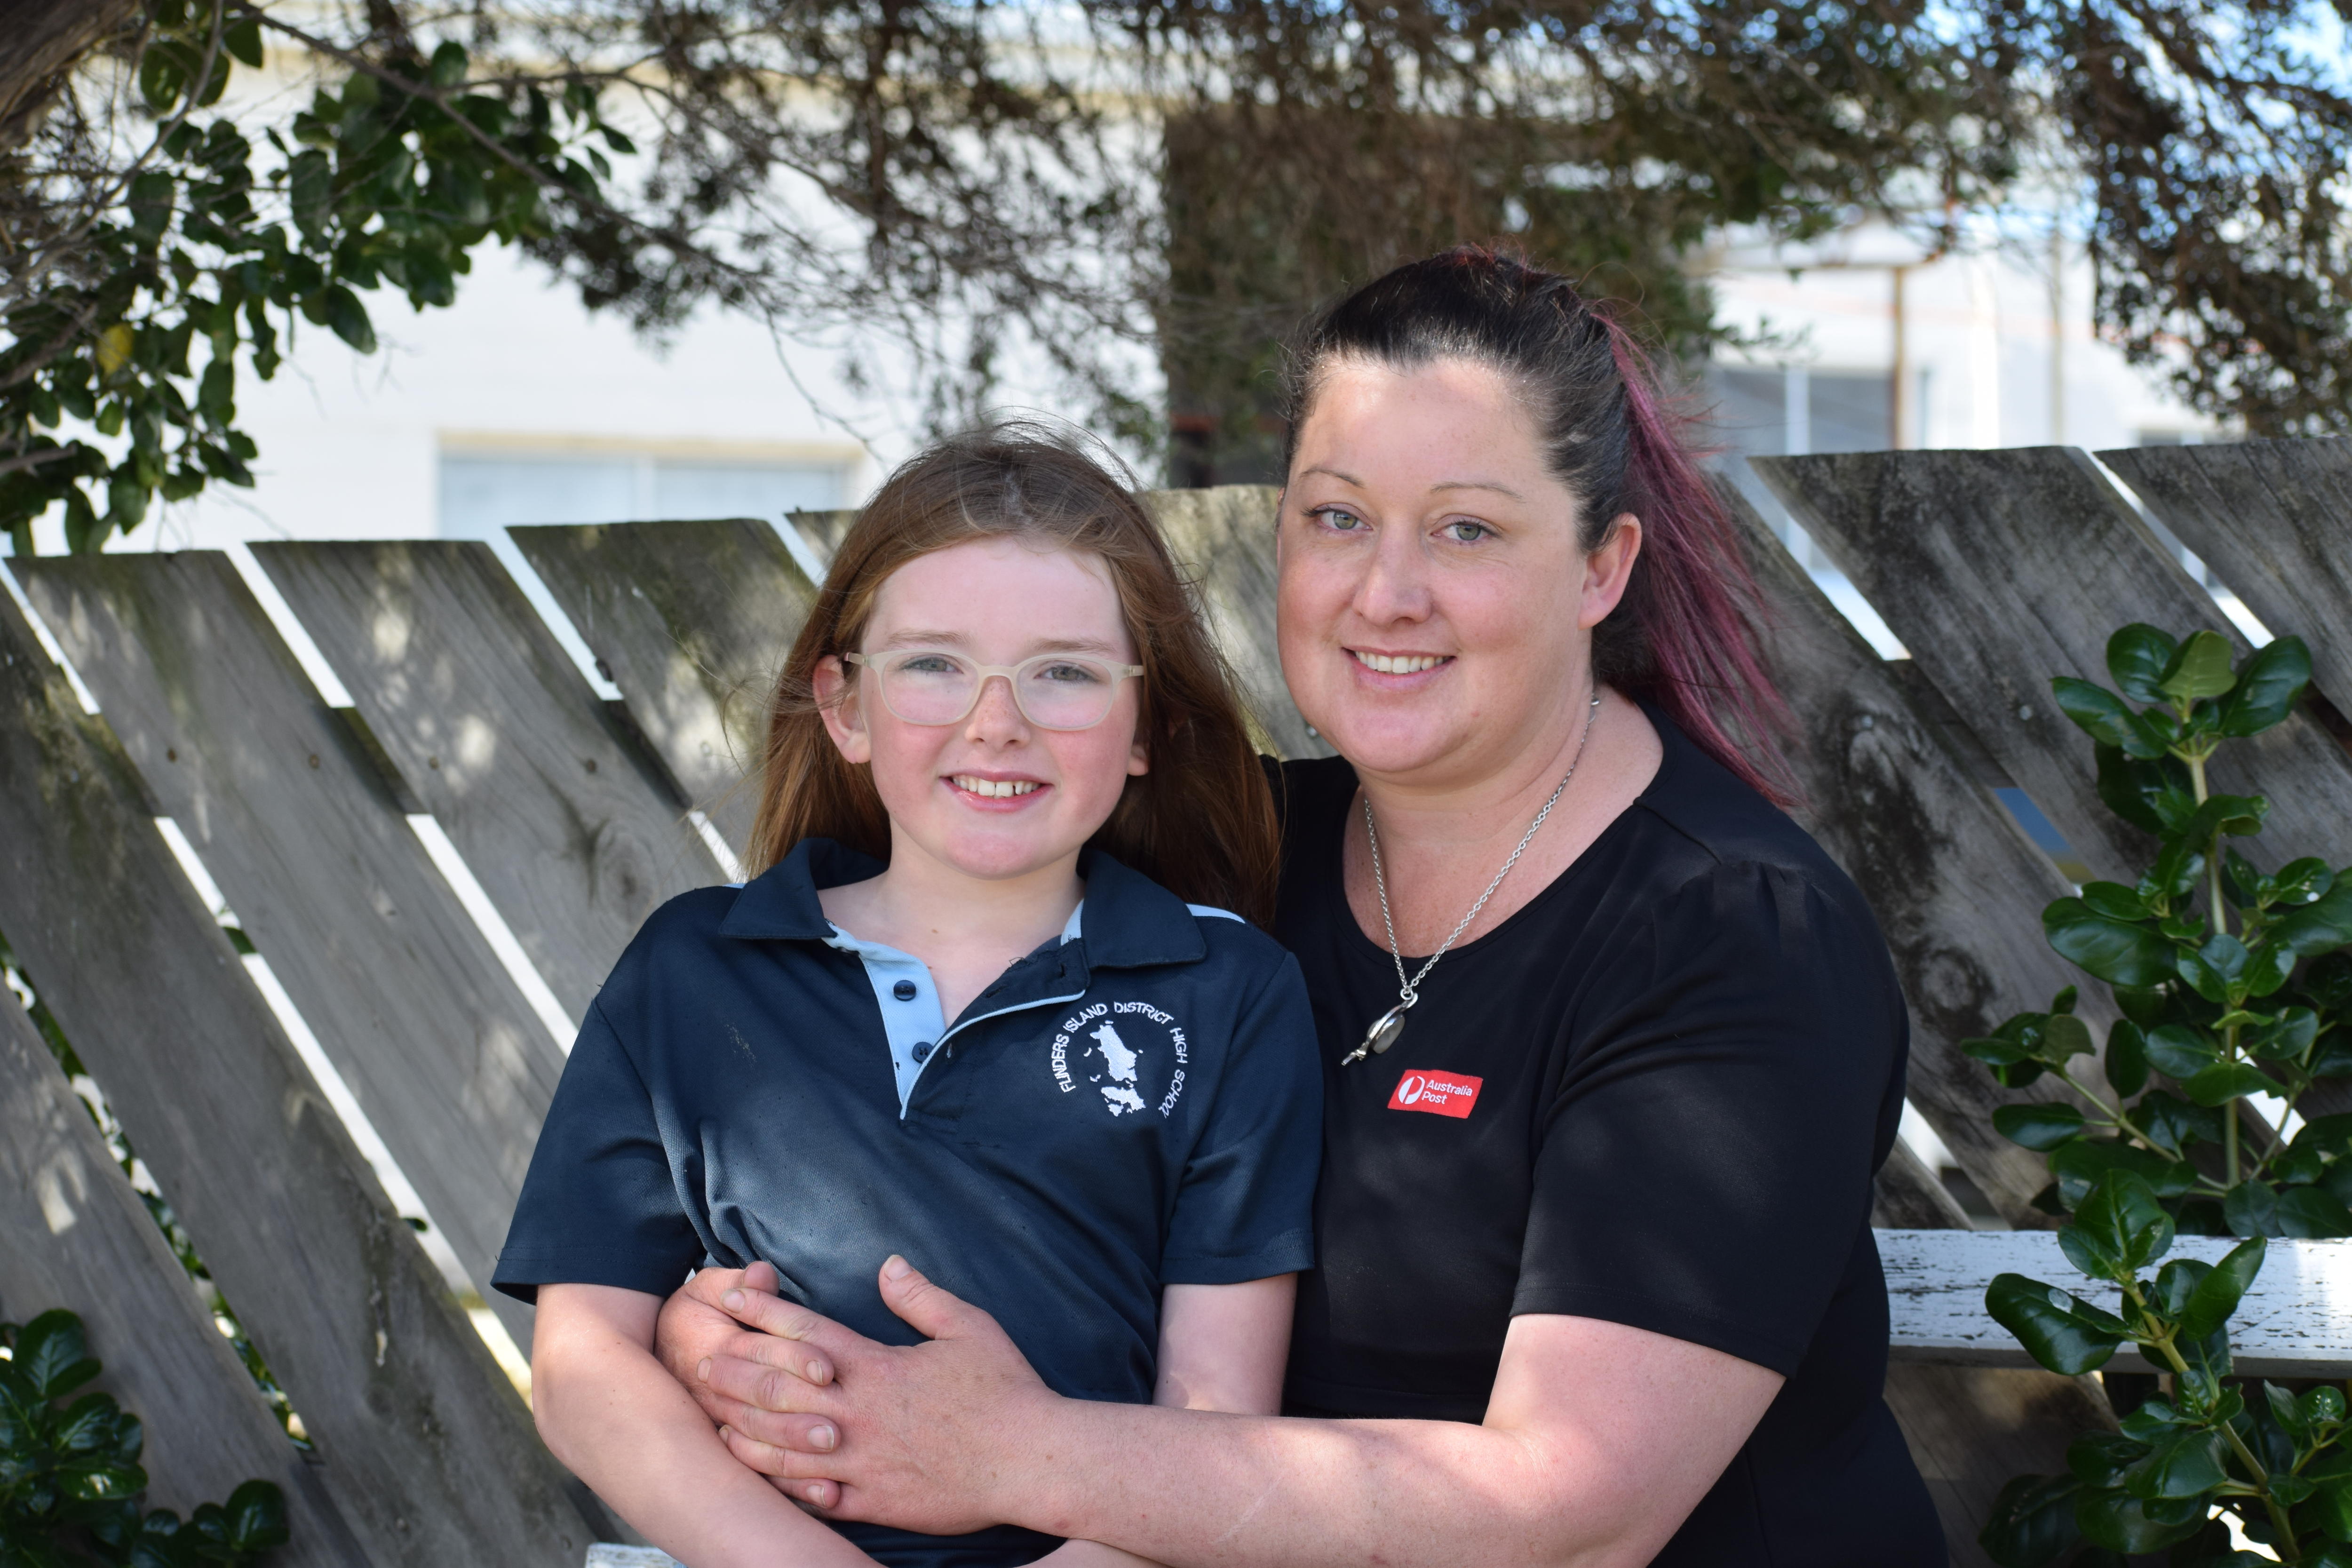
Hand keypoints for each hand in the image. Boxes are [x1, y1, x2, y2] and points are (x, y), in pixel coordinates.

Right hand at [656, 1262, 851, 1507]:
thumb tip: (764, 1274)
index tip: (827, 1369)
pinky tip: (827, 1498)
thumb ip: (740, 1283)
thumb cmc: (695, 1315)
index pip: (761, 1353)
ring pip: (762, 1445)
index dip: (795, 1358)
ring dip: (797, 1456)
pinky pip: (763, 1476)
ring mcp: (723, 1427)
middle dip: (799, 1418)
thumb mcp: (707, 1290)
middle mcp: (719, 1392)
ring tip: (834, 1463)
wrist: (654, 1354)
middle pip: (764, 1403)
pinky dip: (794, 1490)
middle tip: (836, 1431)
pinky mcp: (733, 1452)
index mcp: (718, 1346)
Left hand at [699, 1255, 1062, 1535]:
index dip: (765, 1311)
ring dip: (743, 1427)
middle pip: (779, 1387)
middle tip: (700, 1357)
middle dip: (735, 1369)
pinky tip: (759, 1472)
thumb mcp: (969, 1327)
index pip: (806, 1333)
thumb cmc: (1005, 1390)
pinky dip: (780, 1483)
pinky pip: (812, 1495)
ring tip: (712, 1415)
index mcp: (878, 1366)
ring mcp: (860, 1460)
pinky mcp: (871, 1500)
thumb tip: (888, 1265)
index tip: (732, 1296)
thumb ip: (921, 1297)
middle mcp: (858, 1412)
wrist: (1028, 1460)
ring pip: (783, 1445)